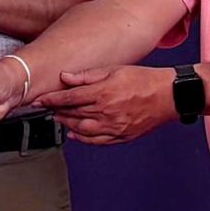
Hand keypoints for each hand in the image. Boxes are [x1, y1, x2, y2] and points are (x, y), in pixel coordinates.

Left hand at [36, 64, 175, 145]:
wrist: (169, 96)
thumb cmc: (145, 79)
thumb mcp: (115, 69)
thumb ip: (88, 75)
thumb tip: (66, 77)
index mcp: (103, 93)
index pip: (69, 98)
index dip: (51, 99)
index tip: (40, 100)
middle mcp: (106, 112)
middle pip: (73, 114)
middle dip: (56, 111)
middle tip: (46, 108)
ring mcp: (114, 127)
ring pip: (81, 130)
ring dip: (66, 125)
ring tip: (59, 118)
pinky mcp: (121, 136)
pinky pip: (96, 141)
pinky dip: (82, 139)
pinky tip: (74, 134)